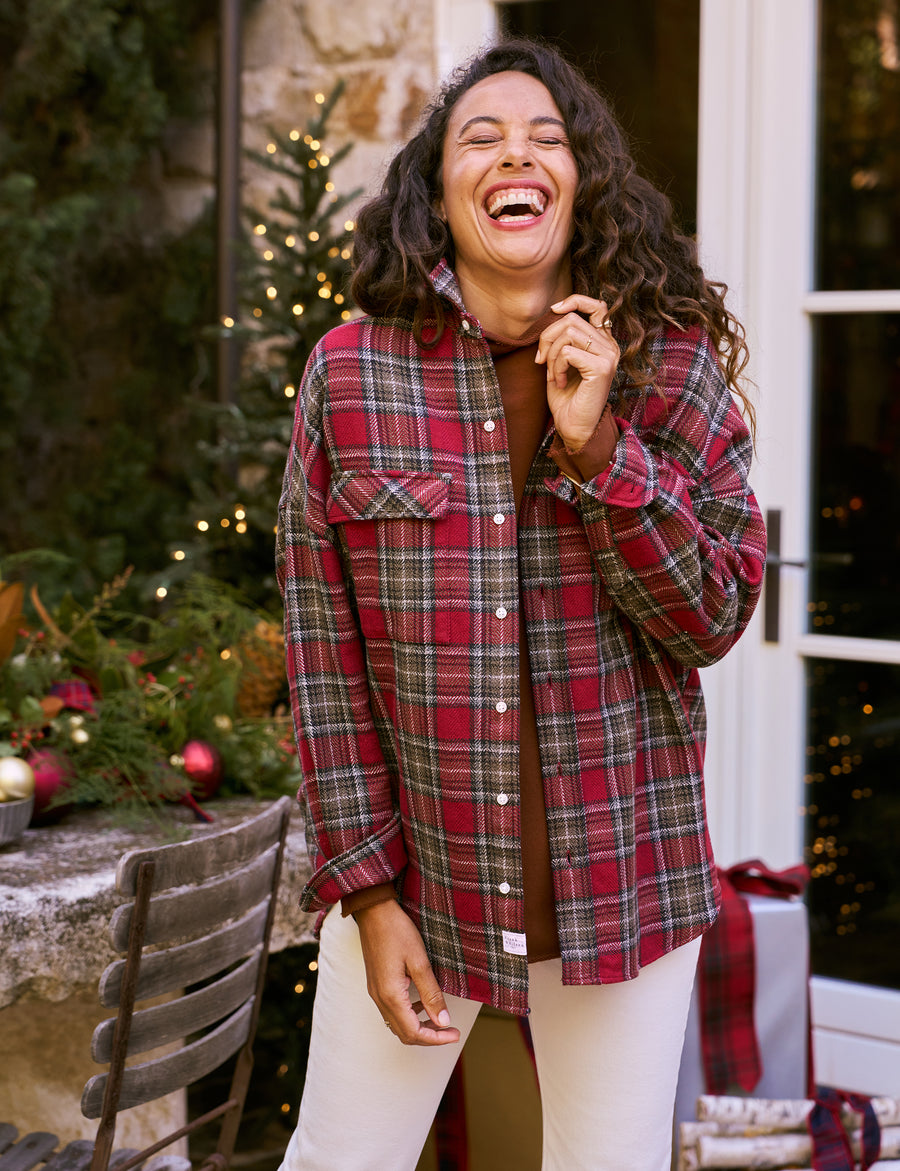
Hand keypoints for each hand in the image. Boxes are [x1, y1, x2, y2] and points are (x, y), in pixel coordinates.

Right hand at [354, 899, 459, 1045]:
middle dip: (429, 1037)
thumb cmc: (396, 931)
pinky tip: (422, 1003)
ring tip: (440, 1020)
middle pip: (404, 1034)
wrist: (373, 911)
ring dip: (418, 1027)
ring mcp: (375, 992)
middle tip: (450, 1031)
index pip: (414, 1032)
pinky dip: (409, 1015)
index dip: (436, 1038)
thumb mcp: (419, 961)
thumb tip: (443, 1020)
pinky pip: (392, 1011)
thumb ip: (431, 993)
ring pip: (397, 1024)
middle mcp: (380, 998)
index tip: (454, 1033)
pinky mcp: (376, 985)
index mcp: (391, 995)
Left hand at [535, 295, 618, 450]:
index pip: (597, 306)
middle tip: (541, 361)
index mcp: (604, 343)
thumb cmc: (567, 398)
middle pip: (572, 319)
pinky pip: (568, 352)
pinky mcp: (602, 368)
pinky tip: (558, 382)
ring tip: (552, 374)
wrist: (574, 428)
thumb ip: (563, 338)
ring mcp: (609, 356)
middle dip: (548, 337)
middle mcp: (611, 346)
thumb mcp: (561, 362)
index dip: (574, 300)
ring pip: (569, 332)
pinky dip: (555, 367)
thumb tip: (552, 315)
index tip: (553, 310)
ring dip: (551, 354)